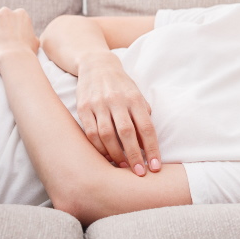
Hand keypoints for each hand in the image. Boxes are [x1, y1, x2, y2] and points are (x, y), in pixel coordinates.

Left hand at [0, 6, 39, 70]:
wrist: (13, 58)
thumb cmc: (25, 54)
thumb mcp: (34, 42)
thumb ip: (30, 35)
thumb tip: (30, 37)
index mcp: (21, 15)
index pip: (13, 15)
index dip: (9, 24)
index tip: (7, 34)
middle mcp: (7, 12)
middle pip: (0, 14)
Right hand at [76, 52, 160, 175]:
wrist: (96, 65)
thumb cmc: (121, 85)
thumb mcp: (137, 94)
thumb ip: (143, 115)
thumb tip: (149, 143)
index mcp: (134, 98)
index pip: (146, 127)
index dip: (152, 148)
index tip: (156, 166)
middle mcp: (116, 100)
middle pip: (126, 133)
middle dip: (134, 156)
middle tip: (140, 173)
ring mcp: (98, 104)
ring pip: (107, 135)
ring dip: (116, 154)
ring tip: (123, 166)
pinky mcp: (83, 108)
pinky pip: (90, 132)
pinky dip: (99, 148)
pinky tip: (106, 156)